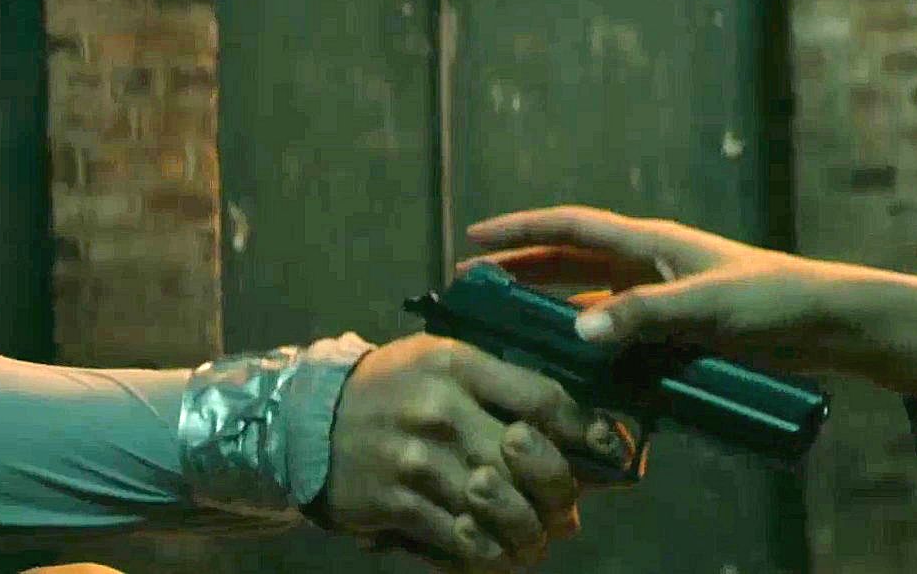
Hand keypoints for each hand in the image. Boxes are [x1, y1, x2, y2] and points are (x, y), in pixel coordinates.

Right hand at [323, 333, 629, 571]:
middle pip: (531, 460)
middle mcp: (440, 409)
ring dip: (528, 534)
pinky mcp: (396, 502)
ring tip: (534, 540)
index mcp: (458, 366)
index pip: (543, 398)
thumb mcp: (442, 363)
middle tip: (566, 510)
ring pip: (501, 508)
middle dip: (561, 493)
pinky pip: (460, 540)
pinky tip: (494, 552)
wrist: (308, 420)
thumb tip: (581, 432)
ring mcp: (417, 459)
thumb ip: (504, 388)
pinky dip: (487, 554)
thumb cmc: (392, 388)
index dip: (588, 430)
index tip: (608, 449)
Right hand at [460, 204, 916, 399]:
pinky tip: (566, 366)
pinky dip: (586, 345)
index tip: (474, 238)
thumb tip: (578, 331)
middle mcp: (647, 265)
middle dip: (519, 270)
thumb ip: (643, 317)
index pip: (569, 227)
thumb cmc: (776, 301)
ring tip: (505, 329)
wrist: (830, 324)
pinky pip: (615, 334)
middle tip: (472, 287)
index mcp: (650, 244)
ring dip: (547, 309)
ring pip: (587, 299)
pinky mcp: (674, 331)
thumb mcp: (708, 307)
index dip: (519, 230)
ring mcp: (659, 299)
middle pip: (567, 260)